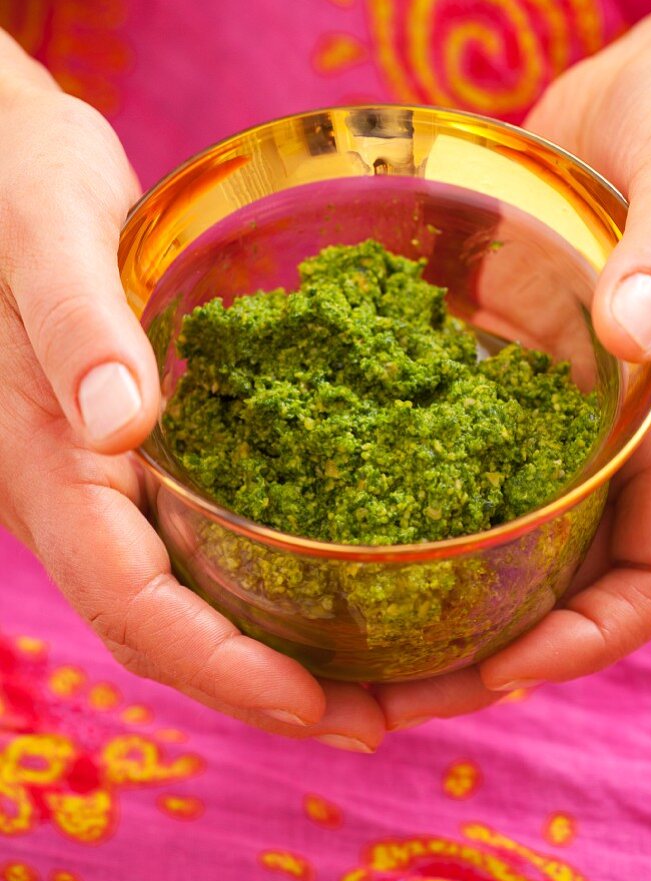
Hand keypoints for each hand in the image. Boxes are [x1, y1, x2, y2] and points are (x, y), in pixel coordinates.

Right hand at [0, 32, 384, 751]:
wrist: (5, 163)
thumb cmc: (15, 181)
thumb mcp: (42, 230)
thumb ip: (72, 324)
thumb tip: (122, 423)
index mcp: (48, 460)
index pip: (128, 599)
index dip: (218, 666)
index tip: (316, 705)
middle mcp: (76, 491)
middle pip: (166, 629)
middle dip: (266, 688)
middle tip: (381, 717)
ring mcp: (104, 477)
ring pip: (184, 597)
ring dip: (275, 649)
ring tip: (382, 676)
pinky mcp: (139, 449)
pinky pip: (199, 540)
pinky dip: (267, 580)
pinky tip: (336, 577)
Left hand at [374, 0, 650, 729]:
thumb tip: (633, 327)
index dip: (590, 639)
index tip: (499, 666)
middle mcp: (611, 431)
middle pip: (558, 580)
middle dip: (483, 643)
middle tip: (378, 681)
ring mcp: (552, 399)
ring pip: (498, 522)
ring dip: (431, 579)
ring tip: (336, 616)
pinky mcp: (503, 354)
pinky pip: (451, 433)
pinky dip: (404, 476)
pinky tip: (322, 488)